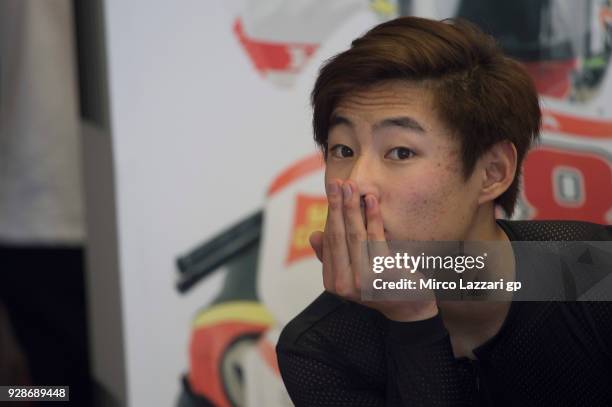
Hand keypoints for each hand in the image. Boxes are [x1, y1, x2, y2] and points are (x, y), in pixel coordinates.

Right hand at [310, 179, 437, 321]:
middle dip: (337, 205)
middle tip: (336, 182)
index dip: (330, 214)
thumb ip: (333, 257)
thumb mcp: (351, 273)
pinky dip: (373, 217)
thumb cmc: (380, 286)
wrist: (409, 307)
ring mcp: (363, 280)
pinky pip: (376, 238)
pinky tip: (372, 200)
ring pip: (355, 235)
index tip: (332, 192)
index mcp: (333, 282)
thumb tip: (314, 235)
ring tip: (351, 186)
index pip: (330, 240)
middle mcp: (344, 283)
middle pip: (338, 235)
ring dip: (352, 207)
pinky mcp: (383, 274)